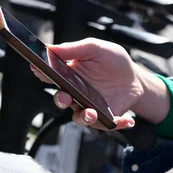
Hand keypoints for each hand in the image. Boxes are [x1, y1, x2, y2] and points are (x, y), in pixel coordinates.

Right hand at [30, 38, 168, 129]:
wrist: (134, 78)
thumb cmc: (113, 61)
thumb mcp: (96, 48)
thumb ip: (74, 49)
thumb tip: (51, 48)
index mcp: (69, 76)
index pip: (51, 76)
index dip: (42, 73)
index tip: (38, 69)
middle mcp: (75, 94)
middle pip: (62, 100)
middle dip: (61, 100)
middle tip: (65, 97)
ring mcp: (88, 107)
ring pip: (80, 117)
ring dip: (84, 117)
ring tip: (92, 113)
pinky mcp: (104, 118)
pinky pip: (106, 125)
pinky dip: (116, 124)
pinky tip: (127, 120)